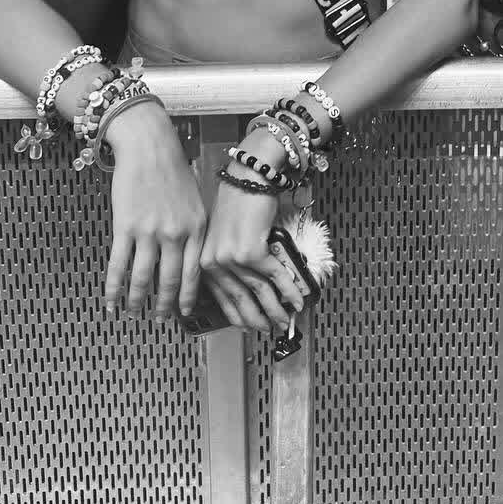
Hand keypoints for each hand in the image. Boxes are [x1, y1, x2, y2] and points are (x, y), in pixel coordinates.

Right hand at [105, 106, 207, 319]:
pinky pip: (118, 265)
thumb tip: (191, 255)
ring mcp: (150, 232)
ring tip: (133, 314)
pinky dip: (113, 287)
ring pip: (143, 278)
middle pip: (169, 280)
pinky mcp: (125, 227)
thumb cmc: (172, 167)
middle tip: (158, 320)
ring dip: (137, 301)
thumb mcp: (195, 198)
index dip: (187, 296)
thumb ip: (194, 228)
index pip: (193, 272)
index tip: (183, 313)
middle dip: (163, 305)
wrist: (148, 145)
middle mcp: (175, 233)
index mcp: (196, 227)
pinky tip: (110, 301)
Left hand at [200, 176, 311, 334]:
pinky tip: (297, 299)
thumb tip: (254, 284)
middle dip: (257, 319)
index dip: (238, 316)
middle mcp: (214, 261)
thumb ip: (231, 259)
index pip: (222, 297)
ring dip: (275, 309)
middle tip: (269, 329)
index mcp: (204, 259)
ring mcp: (232, 258)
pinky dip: (289, 290)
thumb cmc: (240, 199)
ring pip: (259, 292)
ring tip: (284, 320)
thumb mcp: (225, 233)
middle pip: (240, 300)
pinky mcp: (252, 251)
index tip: (248, 326)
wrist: (250, 175)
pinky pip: (275, 277)